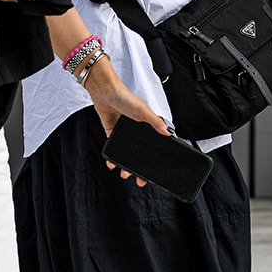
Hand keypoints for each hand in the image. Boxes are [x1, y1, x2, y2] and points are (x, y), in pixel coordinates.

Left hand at [80, 54, 170, 184]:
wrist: (103, 91)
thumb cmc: (124, 96)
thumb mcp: (142, 110)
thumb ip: (155, 122)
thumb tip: (168, 133)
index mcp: (147, 125)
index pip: (154, 145)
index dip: (155, 159)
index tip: (155, 171)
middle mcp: (137, 130)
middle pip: (140, 153)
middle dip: (140, 168)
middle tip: (140, 180)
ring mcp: (124, 133)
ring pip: (127, 153)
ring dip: (126, 166)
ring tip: (125, 174)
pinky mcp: (112, 133)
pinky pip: (114, 149)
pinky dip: (113, 158)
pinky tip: (112, 164)